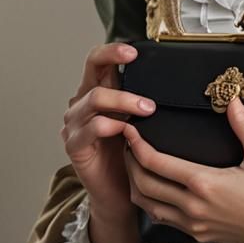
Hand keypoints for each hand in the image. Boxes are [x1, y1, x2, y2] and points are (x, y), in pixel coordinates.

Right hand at [60, 41, 157, 216]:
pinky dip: (111, 125)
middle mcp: (82, 103)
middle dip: (115, 62)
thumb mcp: (139, 119)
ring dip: (124, 100)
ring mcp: (75, 124)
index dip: (112, 50)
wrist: (119, 192)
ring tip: (147, 110)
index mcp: (97, 91)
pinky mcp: (74, 146)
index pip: (97, 59)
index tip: (134, 51)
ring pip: (95, 98)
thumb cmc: (130, 152)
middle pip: (92, 69)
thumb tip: (169, 77)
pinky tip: (126, 131)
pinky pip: (92, 128)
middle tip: (140, 67)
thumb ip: (143, 99)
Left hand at [122, 94, 243, 242]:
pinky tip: (156, 189)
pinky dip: (151, 203)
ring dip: (136, 185)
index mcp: (205, 185)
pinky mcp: (199, 235)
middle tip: (126, 143)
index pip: (157, 164)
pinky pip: (164, 220)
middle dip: (129, 163)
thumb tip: (233, 100)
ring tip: (135, 164)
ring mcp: (195, 225)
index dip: (137, 146)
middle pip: (144, 186)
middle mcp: (194, 208)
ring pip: (149, 207)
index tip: (130, 130)